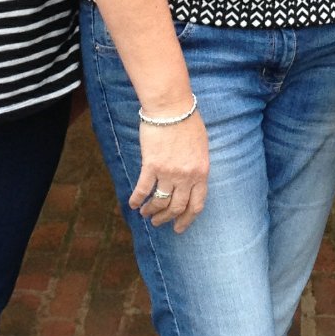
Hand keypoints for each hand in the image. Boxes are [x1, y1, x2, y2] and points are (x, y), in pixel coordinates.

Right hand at [130, 108, 209, 232]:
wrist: (171, 108)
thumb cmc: (188, 122)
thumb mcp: (201, 147)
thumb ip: (197, 166)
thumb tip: (191, 181)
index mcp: (201, 172)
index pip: (196, 204)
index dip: (187, 219)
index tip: (179, 227)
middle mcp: (186, 177)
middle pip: (176, 207)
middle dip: (167, 218)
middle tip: (159, 223)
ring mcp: (169, 172)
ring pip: (159, 202)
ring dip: (152, 211)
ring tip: (146, 214)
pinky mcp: (151, 166)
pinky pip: (143, 189)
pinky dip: (137, 199)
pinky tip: (133, 204)